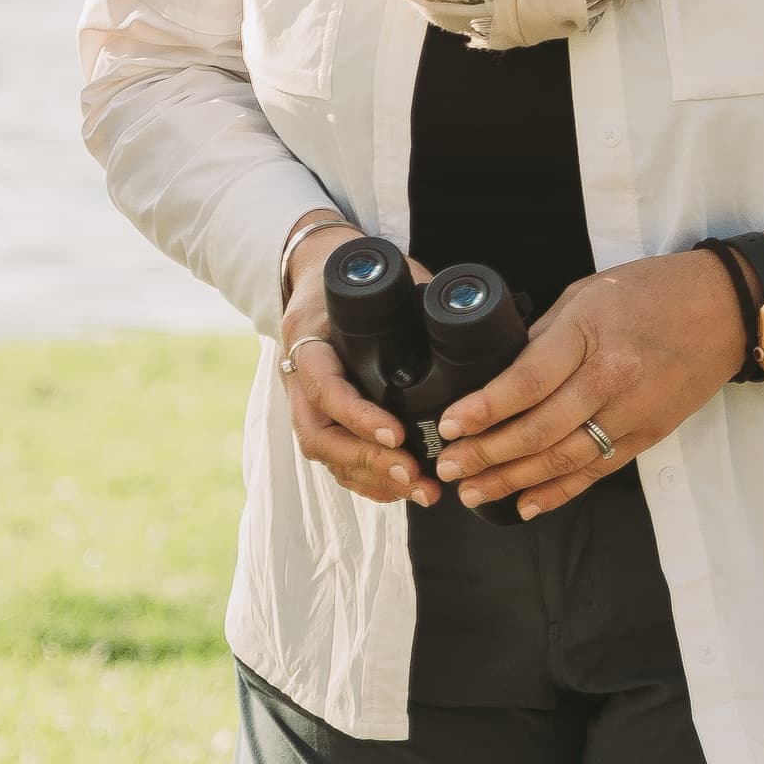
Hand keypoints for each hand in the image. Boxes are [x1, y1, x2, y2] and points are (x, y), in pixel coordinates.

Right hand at [276, 218, 433, 509]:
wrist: (317, 271)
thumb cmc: (358, 274)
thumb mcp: (381, 276)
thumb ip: (415, 296)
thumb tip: (465, 321)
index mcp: (309, 338)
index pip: (324, 385)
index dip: (358, 415)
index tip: (398, 433)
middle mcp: (298, 374)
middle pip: (319, 435)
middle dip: (369, 460)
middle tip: (414, 475)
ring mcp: (304, 399)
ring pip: (327, 454)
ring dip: (373, 479)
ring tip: (422, 491)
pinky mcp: (319, 416)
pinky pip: (334, 459)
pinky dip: (367, 481)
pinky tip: (400, 491)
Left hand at [430, 251, 743, 520]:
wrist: (725, 308)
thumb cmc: (652, 291)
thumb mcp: (587, 293)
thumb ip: (544, 334)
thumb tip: (500, 369)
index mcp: (589, 335)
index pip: (527, 382)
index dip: (484, 409)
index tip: (449, 424)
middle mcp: (610, 380)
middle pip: (539, 428)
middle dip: (487, 453)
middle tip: (448, 468)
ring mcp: (632, 413)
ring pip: (564, 458)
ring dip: (514, 480)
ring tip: (473, 492)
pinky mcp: (648, 435)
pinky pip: (597, 470)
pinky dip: (560, 491)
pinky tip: (526, 504)